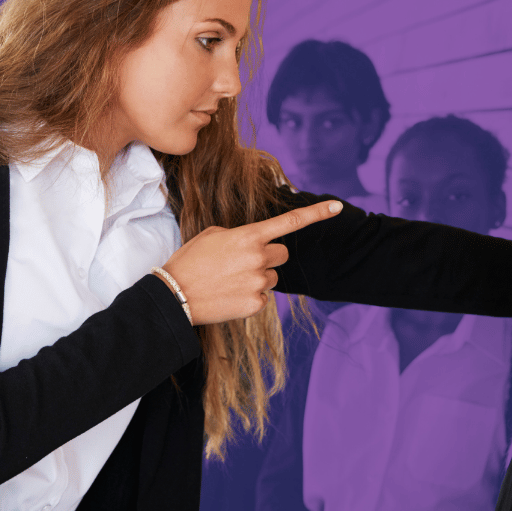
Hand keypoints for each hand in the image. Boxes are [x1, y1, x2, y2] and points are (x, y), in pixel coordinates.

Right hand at [156, 199, 342, 324]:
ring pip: (273, 277)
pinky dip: (251, 296)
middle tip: (242, 262)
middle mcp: (259, 258)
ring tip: (230, 280)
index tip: (338, 206)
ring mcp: (259, 282)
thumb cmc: (190, 261)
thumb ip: (241, 236)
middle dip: (268, 256)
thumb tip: (256, 245)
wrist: (173, 295)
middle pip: (282, 254)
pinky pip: (263, 297)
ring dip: (258, 277)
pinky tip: (229, 294)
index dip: (317, 214)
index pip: (290, 222)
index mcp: (248, 236)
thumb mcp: (212, 236)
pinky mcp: (256, 304)